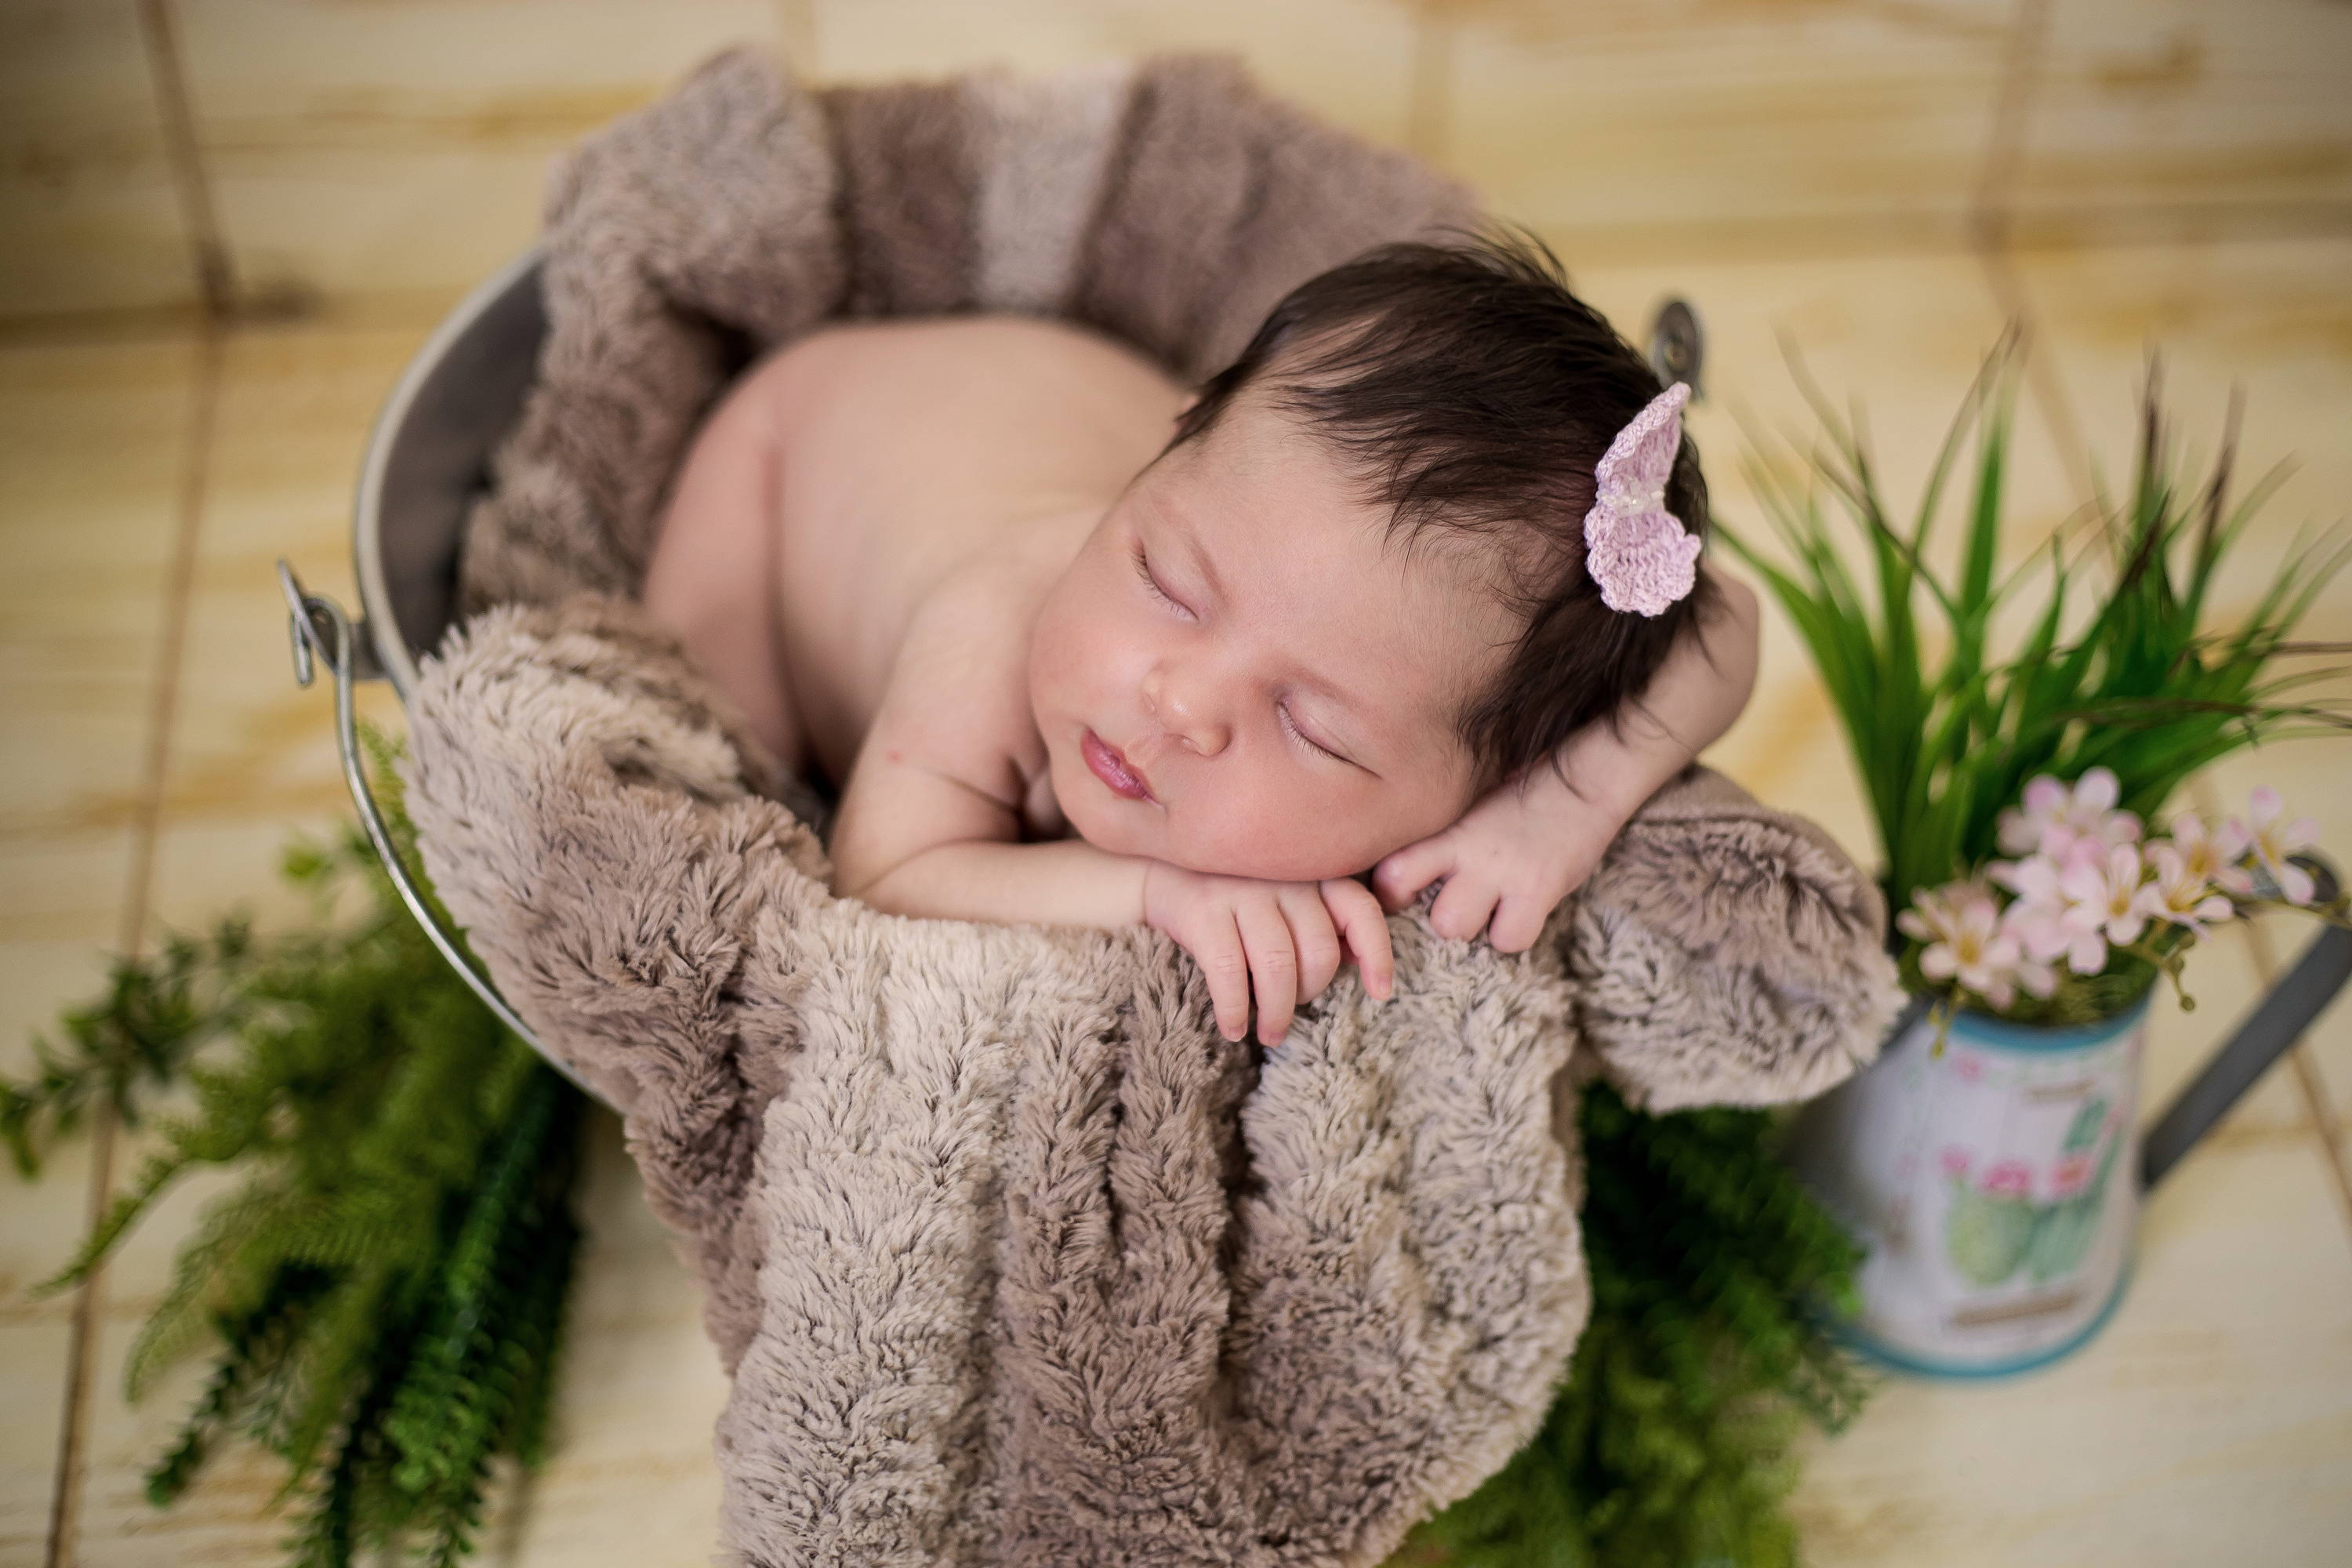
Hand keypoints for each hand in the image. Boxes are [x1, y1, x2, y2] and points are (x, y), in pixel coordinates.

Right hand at [1141, 863, 1394, 1046]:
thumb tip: (1355, 960)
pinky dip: (1235, 1009)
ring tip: (1270, 1033)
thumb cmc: (1235, 893)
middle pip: (1320, 950)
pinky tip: (1234, 1028)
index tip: (1381, 992)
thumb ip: (1321, 920)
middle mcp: (1282, 875)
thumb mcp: (1285, 896)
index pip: (1360, 909)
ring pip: (1278, 966)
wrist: (1159, 868)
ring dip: (1277, 1013)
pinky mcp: (1201, 909)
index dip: (1377, 954)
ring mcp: (1242, 890)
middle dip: (1311, 993)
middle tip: (1290, 1013)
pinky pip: (1228, 972)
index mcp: (1310, 871)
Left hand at [1371, 775, 1619, 952]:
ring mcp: (1500, 871)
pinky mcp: (1538, 889)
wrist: (1586, 777)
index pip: (1391, 873)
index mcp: (1445, 827)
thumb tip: (1408, 870)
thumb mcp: (1471, 804)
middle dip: (1441, 917)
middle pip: (1419, 907)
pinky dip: (1512, 933)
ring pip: (1454, 928)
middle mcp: (1465, 850)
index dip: (1393, 895)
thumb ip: (1442, 834)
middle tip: (1462, 901)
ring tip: (1493, 904)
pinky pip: (1508, 939)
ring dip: (1474, 926)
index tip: (1407, 897)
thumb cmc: (1524, 792)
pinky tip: (1521, 910)